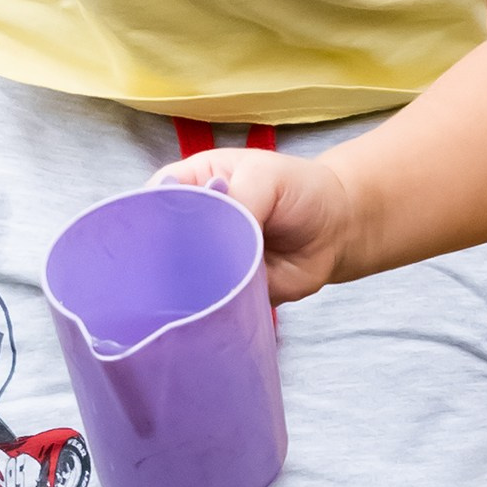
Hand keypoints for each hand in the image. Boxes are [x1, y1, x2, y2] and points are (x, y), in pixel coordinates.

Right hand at [162, 148, 357, 305]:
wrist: (337, 229)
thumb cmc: (299, 189)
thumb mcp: (264, 177)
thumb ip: (234, 199)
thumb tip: (206, 234)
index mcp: (189, 185)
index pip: (152, 202)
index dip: (148, 220)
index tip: (154, 238)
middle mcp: (189, 225)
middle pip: (158, 246)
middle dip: (166, 259)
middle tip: (177, 270)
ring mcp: (204, 262)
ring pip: (180, 280)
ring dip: (189, 287)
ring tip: (197, 290)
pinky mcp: (224, 293)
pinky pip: (208, 305)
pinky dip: (211, 308)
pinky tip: (211, 309)